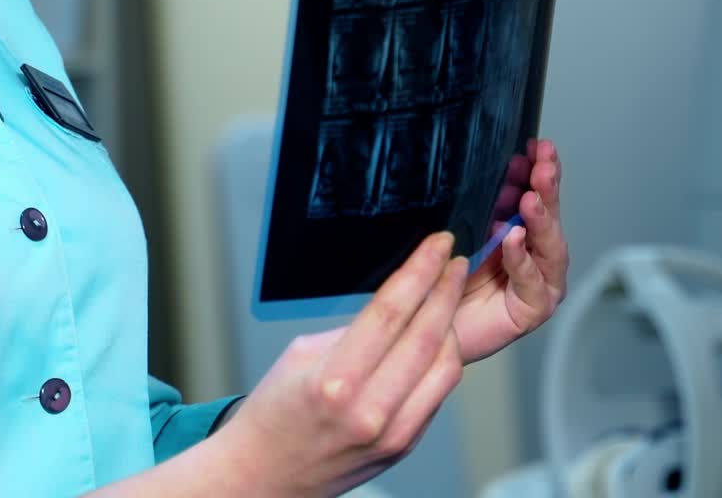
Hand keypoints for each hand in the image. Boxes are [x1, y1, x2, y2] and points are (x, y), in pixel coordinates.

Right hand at [215, 232, 467, 497]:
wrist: (267, 475)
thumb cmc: (275, 413)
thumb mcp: (301, 355)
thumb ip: (351, 331)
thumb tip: (394, 302)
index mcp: (336, 381)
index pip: (391, 312)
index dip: (420, 271)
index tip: (437, 246)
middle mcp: (370, 411)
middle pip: (426, 336)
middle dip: (446, 289)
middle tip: (455, 260)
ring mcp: (393, 434)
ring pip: (445, 367)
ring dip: (451, 324)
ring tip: (448, 294)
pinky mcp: (405, 446)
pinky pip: (438, 393)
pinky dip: (443, 359)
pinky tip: (438, 336)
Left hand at [453, 137, 566, 364]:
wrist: (430, 323)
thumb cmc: (444, 277)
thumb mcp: (461, 228)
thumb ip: (479, 204)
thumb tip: (490, 166)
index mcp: (519, 231)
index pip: (536, 196)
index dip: (540, 171)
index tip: (538, 145)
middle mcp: (534, 256)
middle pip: (549, 217)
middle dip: (548, 187)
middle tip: (544, 163)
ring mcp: (537, 283)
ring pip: (550, 248)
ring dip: (542, 220)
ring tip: (532, 198)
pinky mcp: (530, 310)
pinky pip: (532, 283)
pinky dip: (522, 259)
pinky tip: (514, 238)